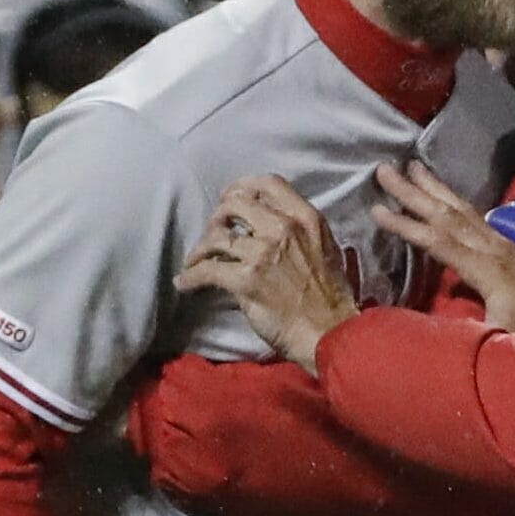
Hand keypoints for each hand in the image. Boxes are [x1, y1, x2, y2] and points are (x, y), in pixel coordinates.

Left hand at [172, 176, 357, 370]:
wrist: (329, 332)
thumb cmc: (330, 296)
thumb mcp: (326, 249)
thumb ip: (300, 230)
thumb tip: (268, 222)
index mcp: (306, 218)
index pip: (268, 183)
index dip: (242, 187)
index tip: (231, 199)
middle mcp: (284, 229)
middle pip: (234, 204)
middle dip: (217, 217)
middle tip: (214, 233)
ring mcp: (263, 253)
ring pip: (215, 237)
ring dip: (199, 250)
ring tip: (195, 261)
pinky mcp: (245, 280)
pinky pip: (206, 270)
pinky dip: (190, 277)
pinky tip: (184, 283)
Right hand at [371, 163, 514, 331]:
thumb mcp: (502, 338)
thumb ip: (468, 332)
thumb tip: (433, 333)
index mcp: (488, 270)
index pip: (440, 242)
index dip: (408, 226)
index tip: (376, 207)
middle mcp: (494, 249)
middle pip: (448, 215)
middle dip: (414, 191)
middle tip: (384, 168)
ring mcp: (502, 245)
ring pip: (463, 210)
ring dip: (435, 188)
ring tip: (412, 165)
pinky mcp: (508, 248)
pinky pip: (475, 217)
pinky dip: (454, 201)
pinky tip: (445, 195)